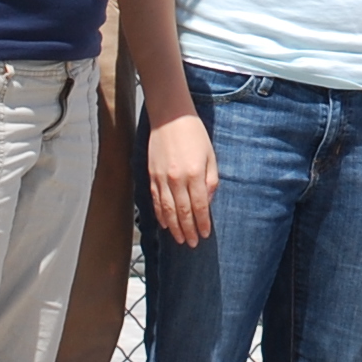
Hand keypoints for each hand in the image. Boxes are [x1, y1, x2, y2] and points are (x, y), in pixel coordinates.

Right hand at [146, 107, 217, 248]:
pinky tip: (164, 223)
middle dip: (188, 230)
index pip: (199, 207)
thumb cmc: (194, 134)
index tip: (204, 235)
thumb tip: (206, 203)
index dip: (202, 223)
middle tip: (192, 243)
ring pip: (166, 210)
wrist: (170, 117)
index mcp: (194, 174)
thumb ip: (210, 181)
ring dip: (173, 227)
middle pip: (182, 212)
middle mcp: (176, 179)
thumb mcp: (210, 155)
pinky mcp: (151, 175)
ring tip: (179, 239)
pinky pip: (155, 200)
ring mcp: (161, 178)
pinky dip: (159, 214)